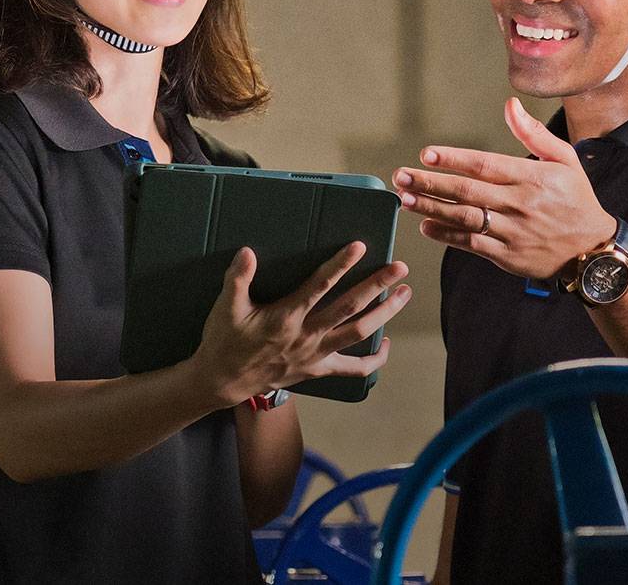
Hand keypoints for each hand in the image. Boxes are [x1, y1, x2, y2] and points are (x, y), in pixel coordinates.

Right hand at [186, 243, 410, 405]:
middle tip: (400, 268)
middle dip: (378, 286)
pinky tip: (387, 345)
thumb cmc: (224, 341)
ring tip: (404, 295)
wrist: (223, 381)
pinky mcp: (318, 369)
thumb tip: (247, 252)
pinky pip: (352, 368)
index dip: (340, 264)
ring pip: (359, 333)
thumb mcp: (225, 308)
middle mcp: (306, 335)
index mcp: (286, 317)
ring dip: (385, 314)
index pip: (319, 285)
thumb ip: (237, 278)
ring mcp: (315, 354)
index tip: (360, 246)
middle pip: (350, 308)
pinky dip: (374, 361)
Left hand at [396, 97, 617, 280]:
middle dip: (430, 183)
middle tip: (401, 176)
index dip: (453, 159)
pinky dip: (447, 236)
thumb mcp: (564, 160)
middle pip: (467, 192)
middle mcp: (519, 204)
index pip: (485, 165)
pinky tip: (427, 226)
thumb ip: (533, 133)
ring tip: (406, 200)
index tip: (426, 154)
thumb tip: (510, 104)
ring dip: (432, 209)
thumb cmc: (576, 199)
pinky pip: (472, 244)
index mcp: (531, 177)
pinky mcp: (507, 255)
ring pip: (465, 218)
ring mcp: (512, 231)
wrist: (592, 249)